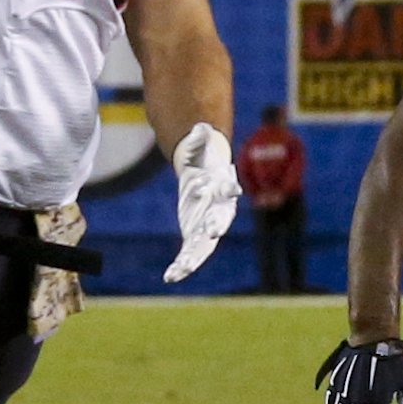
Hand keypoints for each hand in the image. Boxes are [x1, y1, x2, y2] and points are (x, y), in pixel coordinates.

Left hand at [162, 123, 238, 283]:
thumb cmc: (204, 162)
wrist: (204, 178)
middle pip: (219, 221)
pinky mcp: (196, 237)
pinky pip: (189, 254)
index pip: (228, 190)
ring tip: (182, 269)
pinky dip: (181, 266)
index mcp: (223, 189)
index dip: (230, 190)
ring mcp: (208, 227)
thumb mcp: (199, 149)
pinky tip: (170, 276)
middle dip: (215, 227)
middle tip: (210, 233)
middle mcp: (219, 211)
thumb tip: (200, 127)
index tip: (232, 190)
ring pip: (203, 246)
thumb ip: (199, 140)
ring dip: (194, 258)